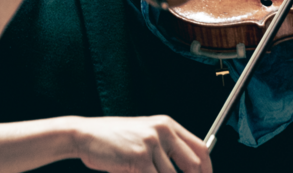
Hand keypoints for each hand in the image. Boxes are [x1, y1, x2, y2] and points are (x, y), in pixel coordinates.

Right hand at [70, 115, 212, 172]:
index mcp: (167, 125)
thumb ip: (165, 150)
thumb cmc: (115, 140)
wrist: (86, 134)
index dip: (207, 170)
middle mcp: (163, 131)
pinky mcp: (139, 158)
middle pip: (194, 165)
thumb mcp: (145, 137)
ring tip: (141, 171)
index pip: (201, 149)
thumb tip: (188, 171)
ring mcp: (152, 144)